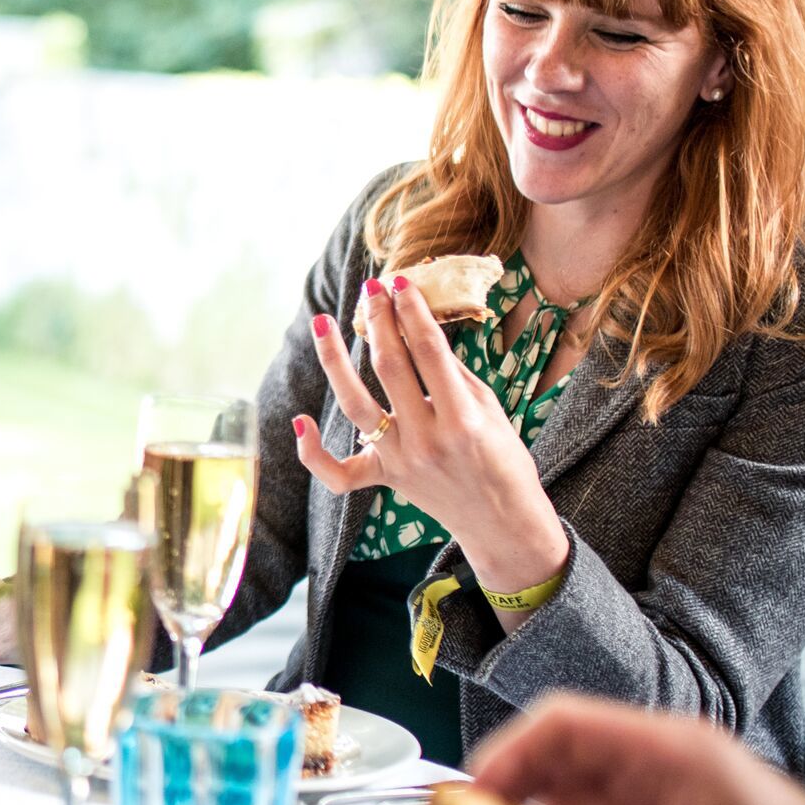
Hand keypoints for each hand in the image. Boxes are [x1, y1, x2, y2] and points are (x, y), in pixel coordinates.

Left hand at [289, 275, 568, 596]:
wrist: (502, 522)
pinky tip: (300, 420)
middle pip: (390, 369)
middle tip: (373, 287)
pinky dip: (313, 452)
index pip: (430, 351)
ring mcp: (400, 462)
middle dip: (380, 321)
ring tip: (323, 323)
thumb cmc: (503, 459)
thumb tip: (420, 326)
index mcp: (463, 418)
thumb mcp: (491, 410)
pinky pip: (338, 474)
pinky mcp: (384, 480)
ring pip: (355, 406)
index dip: (412, 311)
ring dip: (335, 361)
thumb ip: (454, 373)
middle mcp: (427, 440)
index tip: (401, 282)